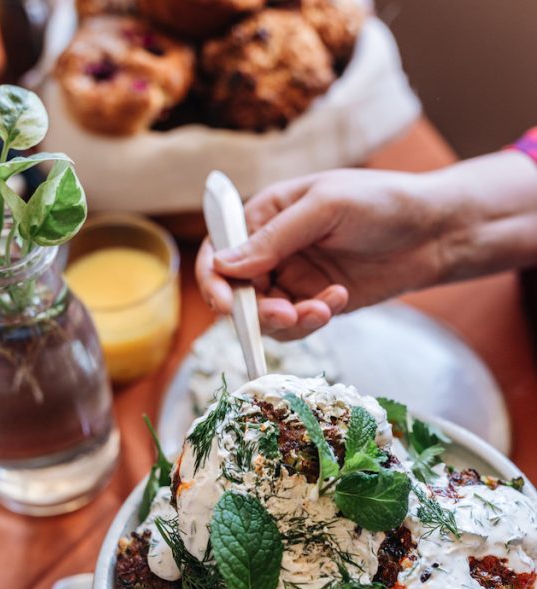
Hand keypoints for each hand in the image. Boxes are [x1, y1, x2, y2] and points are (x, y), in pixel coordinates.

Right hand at [196, 168, 442, 339]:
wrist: (435, 230)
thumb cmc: (382, 202)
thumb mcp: (325, 208)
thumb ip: (274, 238)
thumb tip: (224, 265)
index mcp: (266, 214)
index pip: (221, 251)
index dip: (215, 280)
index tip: (225, 304)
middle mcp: (273, 249)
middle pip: (239, 292)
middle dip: (257, 310)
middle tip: (285, 314)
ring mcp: (295, 278)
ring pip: (266, 316)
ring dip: (287, 320)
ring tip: (322, 308)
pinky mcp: (316, 302)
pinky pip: (296, 325)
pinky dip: (311, 321)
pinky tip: (336, 299)